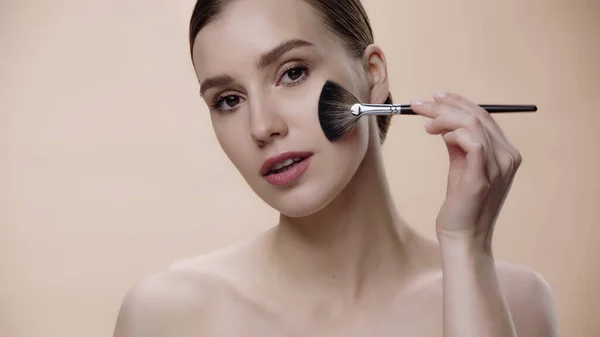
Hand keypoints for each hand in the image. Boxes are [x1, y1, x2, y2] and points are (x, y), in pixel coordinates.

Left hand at [410, 91, 521, 250]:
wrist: (463, 236)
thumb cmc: (461, 203)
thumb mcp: (461, 166)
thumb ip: (458, 144)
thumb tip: (443, 122)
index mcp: (505, 152)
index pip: (484, 116)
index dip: (458, 102)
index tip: (434, 96)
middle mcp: (507, 156)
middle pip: (478, 115)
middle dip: (445, 104)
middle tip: (419, 104)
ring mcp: (498, 167)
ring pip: (473, 124)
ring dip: (443, 117)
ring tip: (424, 122)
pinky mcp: (482, 177)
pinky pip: (473, 143)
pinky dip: (453, 132)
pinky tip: (437, 134)